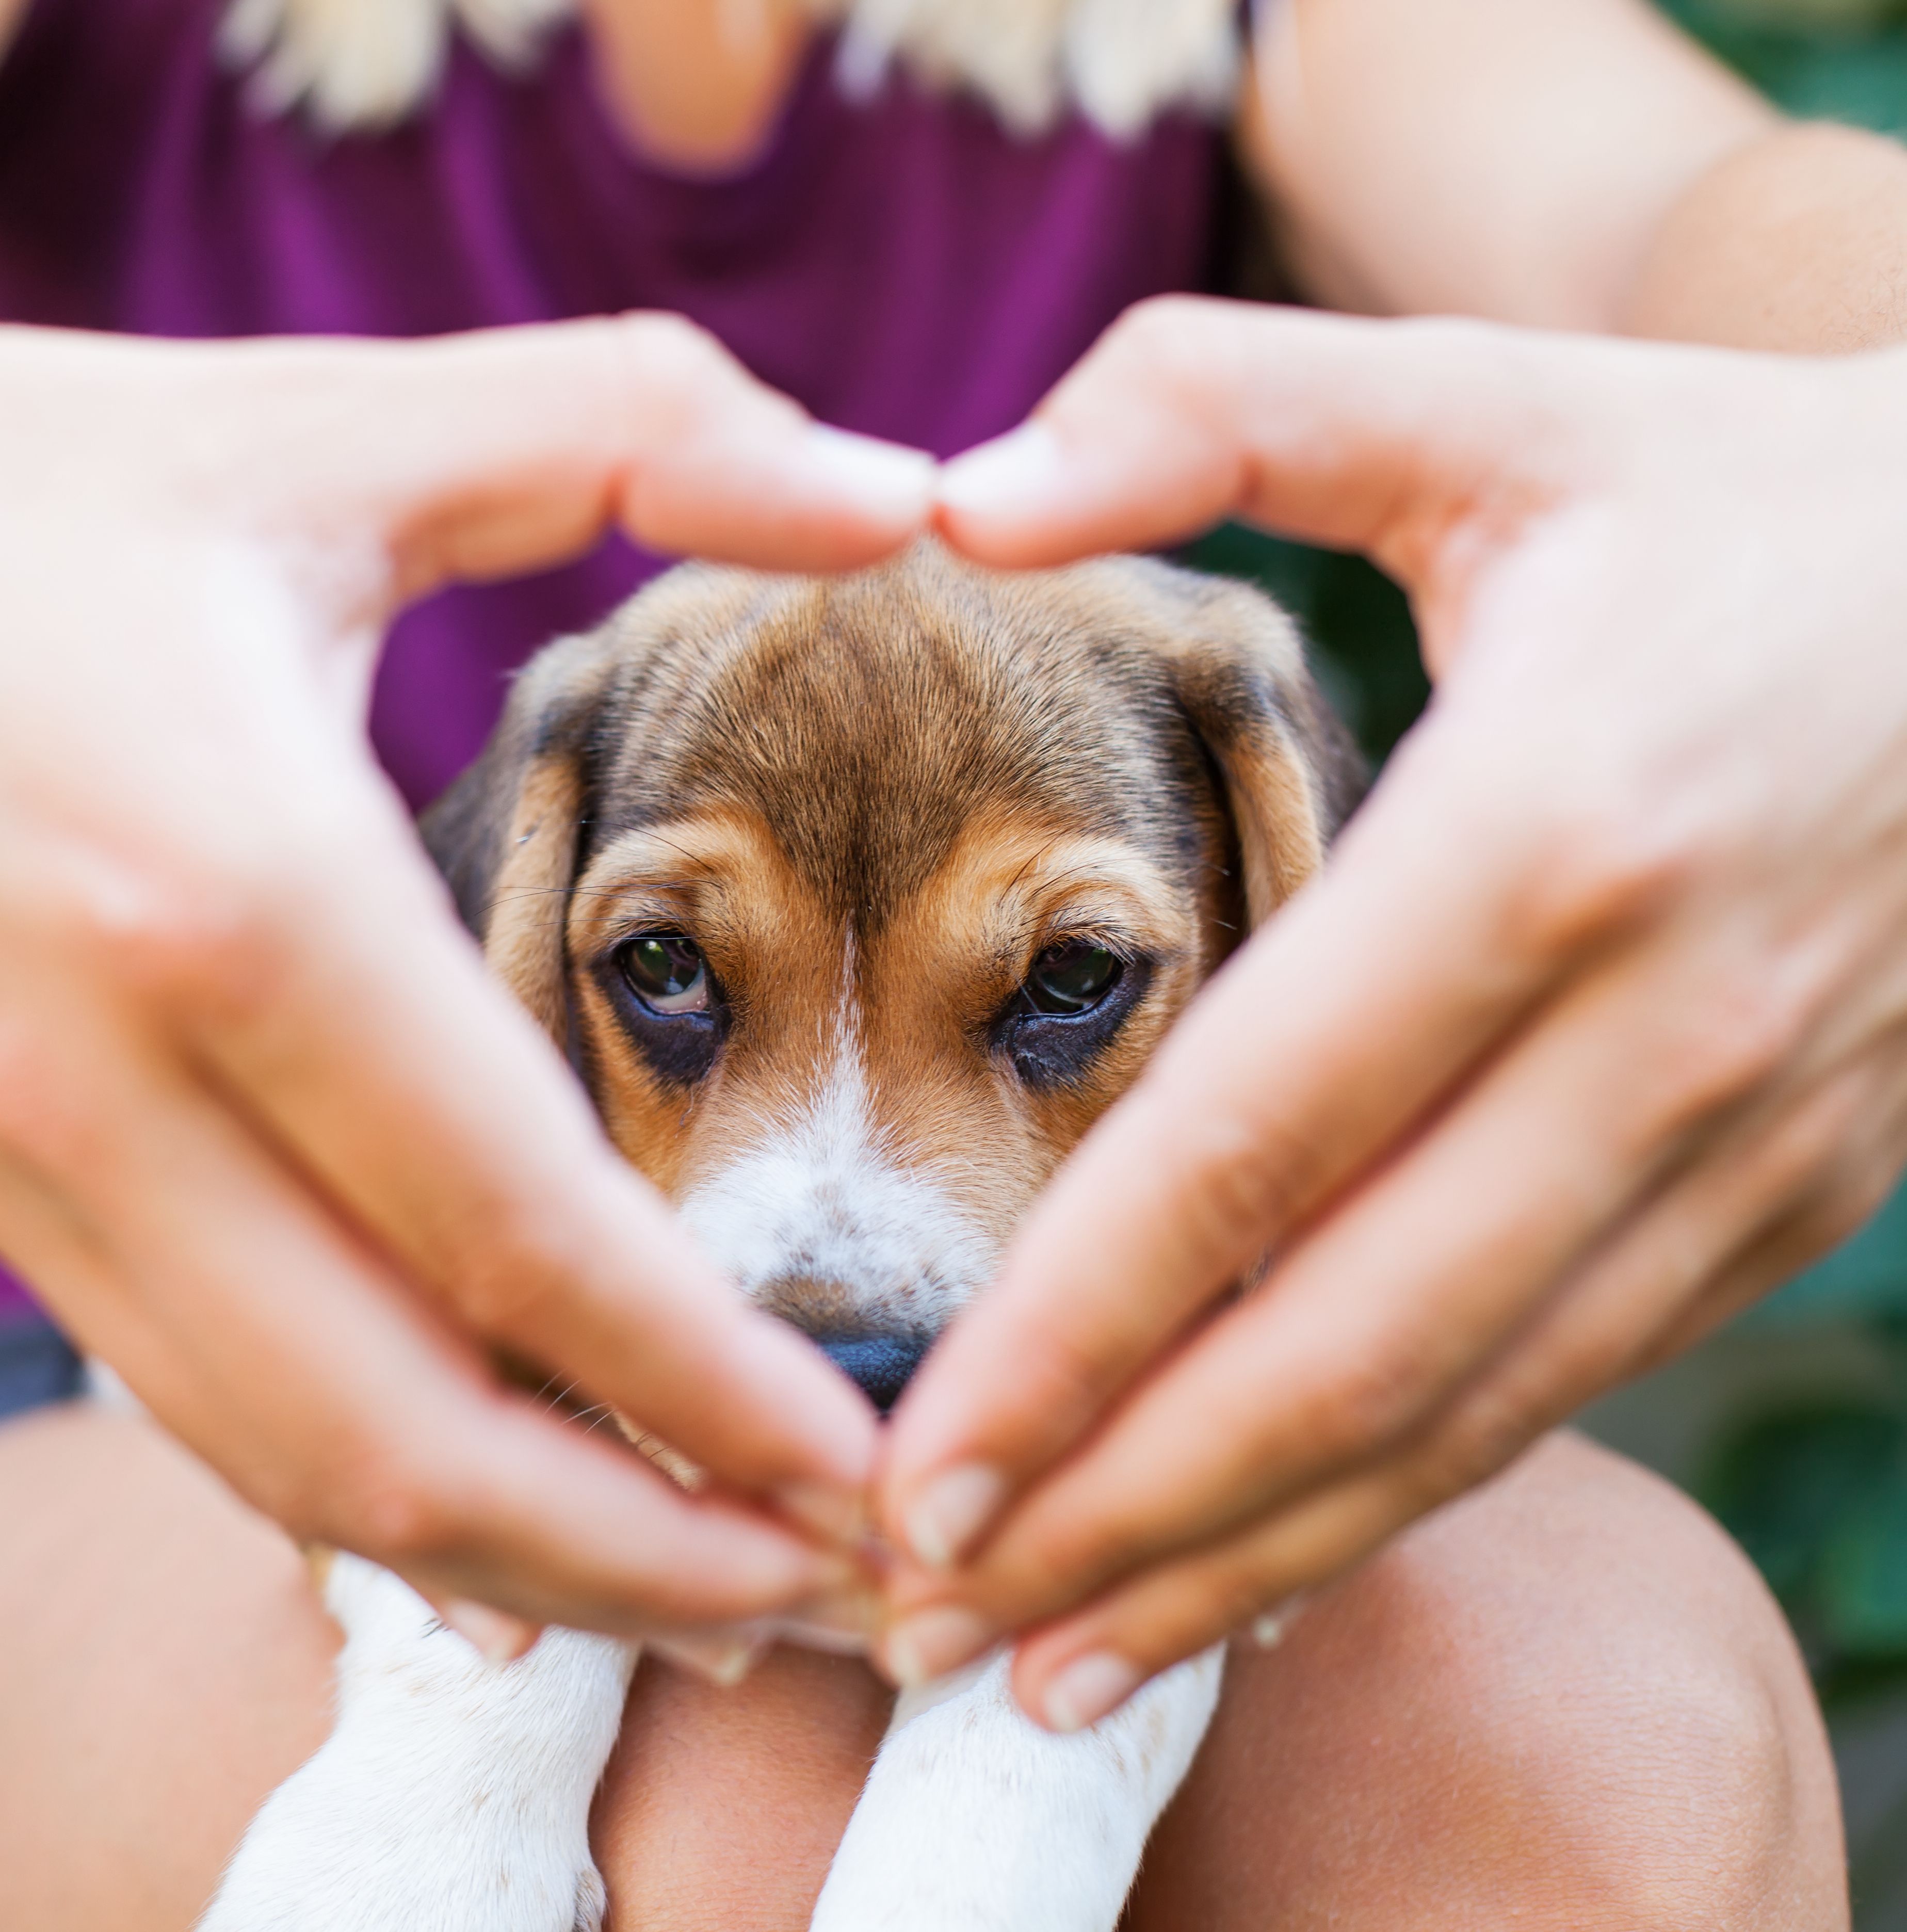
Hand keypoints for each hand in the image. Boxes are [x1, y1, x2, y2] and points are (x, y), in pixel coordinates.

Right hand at [0, 283, 929, 1637]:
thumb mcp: (321, 420)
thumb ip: (634, 427)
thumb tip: (902, 481)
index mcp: (229, 885)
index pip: (522, 1232)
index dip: (718, 1389)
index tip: (872, 1467)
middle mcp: (102, 1075)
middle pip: (402, 1431)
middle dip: (639, 1553)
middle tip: (828, 1592)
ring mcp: (6, 1154)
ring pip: (281, 1456)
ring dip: (504, 1561)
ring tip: (689, 1595)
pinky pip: (177, 1390)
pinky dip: (342, 1490)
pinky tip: (468, 1522)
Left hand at [876, 296, 1906, 1726]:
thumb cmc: (1732, 494)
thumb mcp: (1489, 394)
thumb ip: (1213, 406)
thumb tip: (951, 494)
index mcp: (1553, 830)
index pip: (1255, 1141)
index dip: (1069, 1325)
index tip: (903, 1453)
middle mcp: (1661, 1024)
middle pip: (1349, 1338)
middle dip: (1122, 1505)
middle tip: (912, 1617)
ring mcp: (1751, 1137)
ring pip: (1465, 1412)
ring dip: (1247, 1554)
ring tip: (1048, 1659)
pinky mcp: (1790, 1195)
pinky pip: (1562, 1386)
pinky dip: (1399, 1501)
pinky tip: (1253, 1571)